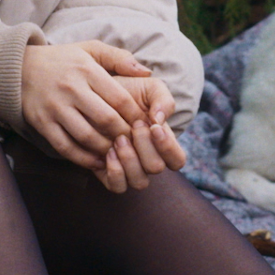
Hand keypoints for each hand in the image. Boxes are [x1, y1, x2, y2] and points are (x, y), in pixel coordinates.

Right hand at [21, 41, 150, 172]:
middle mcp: (71, 89)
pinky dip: (83, 158)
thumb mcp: (90, 49)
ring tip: (118, 152)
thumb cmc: (63, 60)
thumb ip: (119, 58)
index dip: (136, 116)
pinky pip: (66, 146)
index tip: (144, 125)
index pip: (120, 98)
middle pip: (106, 120)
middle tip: (135, 143)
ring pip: (87, 136)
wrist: (19, 68)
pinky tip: (97, 161)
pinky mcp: (42, 123)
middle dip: (125, 135)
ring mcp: (55, 107)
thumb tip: (147, 72)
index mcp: (86, 70)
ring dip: (106, 149)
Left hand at [98, 77, 185, 191]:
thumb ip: (163, 100)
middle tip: (132, 126)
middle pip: (156, 168)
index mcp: (162, 143)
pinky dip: (115, 171)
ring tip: (119, 139)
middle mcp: (148, 160)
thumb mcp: (150, 88)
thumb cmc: (128, 91)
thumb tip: (159, 120)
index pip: (177, 160)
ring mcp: (129, 169)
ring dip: (130, 159)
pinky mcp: (109, 174)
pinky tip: (108, 151)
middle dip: (144, 146)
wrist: (97, 94)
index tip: (153, 127)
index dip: (168, 147)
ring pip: (139, 182)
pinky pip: (117, 186)